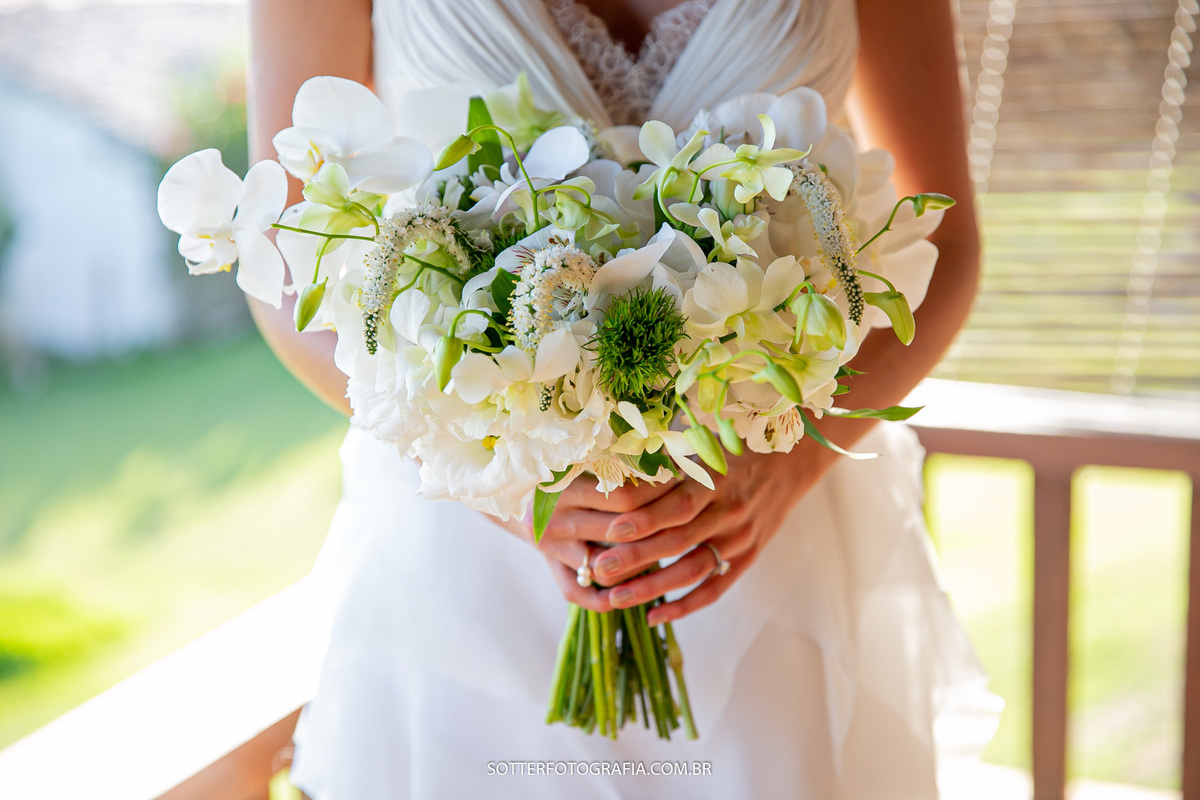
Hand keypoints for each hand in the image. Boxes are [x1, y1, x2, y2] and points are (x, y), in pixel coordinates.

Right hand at [493, 475, 678, 612]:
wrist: (515, 495)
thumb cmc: (562, 472)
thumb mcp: (583, 461)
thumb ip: (618, 464)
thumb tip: (672, 461)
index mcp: (563, 490)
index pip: (624, 498)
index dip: (659, 493)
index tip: (683, 485)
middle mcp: (554, 523)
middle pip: (621, 533)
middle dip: (660, 526)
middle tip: (688, 516)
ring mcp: (553, 552)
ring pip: (610, 569)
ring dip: (645, 561)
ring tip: (671, 545)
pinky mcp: (555, 574)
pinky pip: (586, 596)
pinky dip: (613, 599)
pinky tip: (638, 589)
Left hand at [588, 439, 840, 625]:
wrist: (789, 464)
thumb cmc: (732, 452)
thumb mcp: (703, 448)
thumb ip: (666, 465)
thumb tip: (613, 473)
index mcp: (715, 480)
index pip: (677, 505)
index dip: (644, 519)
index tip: (610, 530)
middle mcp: (729, 512)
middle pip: (678, 541)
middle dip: (636, 558)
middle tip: (598, 569)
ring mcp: (740, 539)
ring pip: (692, 570)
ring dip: (653, 588)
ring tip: (615, 599)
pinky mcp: (747, 558)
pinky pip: (714, 590)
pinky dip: (684, 606)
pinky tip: (654, 616)